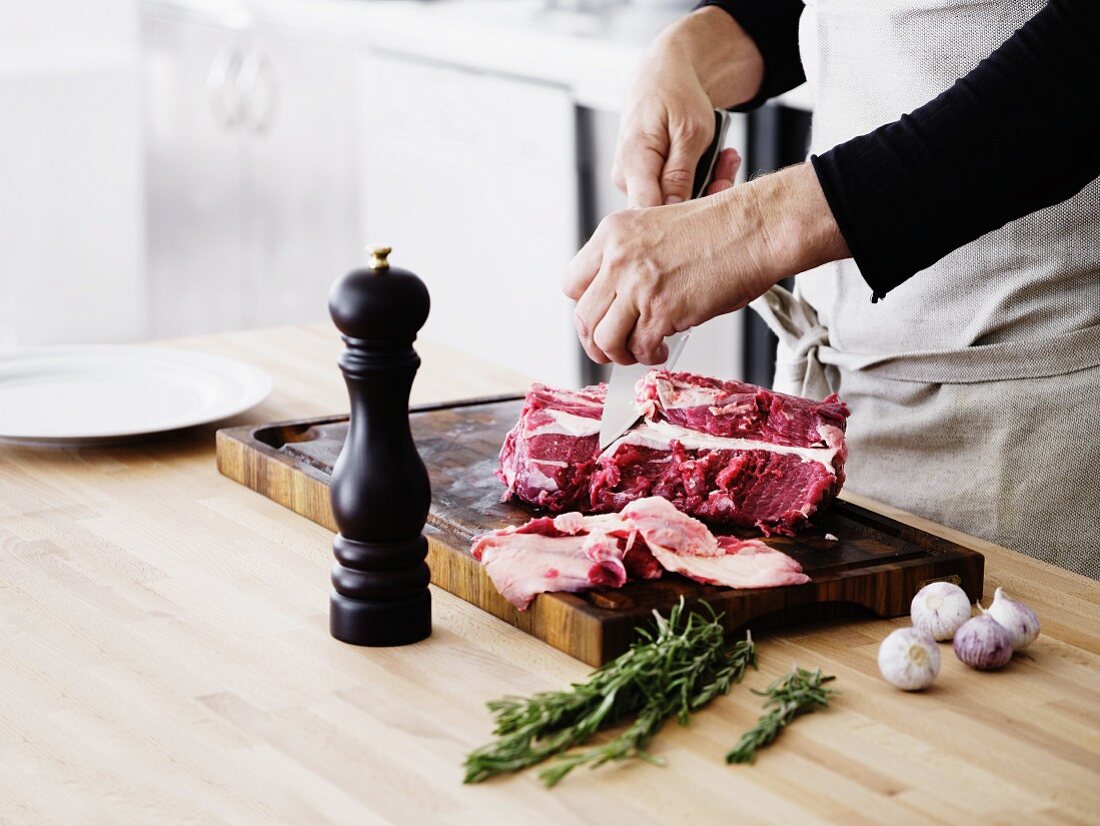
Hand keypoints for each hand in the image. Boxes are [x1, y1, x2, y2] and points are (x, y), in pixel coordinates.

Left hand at [563, 163, 850, 365]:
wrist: (753, 229)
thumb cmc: (718, 230)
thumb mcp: (656, 230)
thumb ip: (630, 260)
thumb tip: (619, 301)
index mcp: (613, 234)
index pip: (572, 283)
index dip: (587, 307)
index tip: (601, 317)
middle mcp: (618, 258)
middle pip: (582, 316)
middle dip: (596, 341)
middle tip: (613, 347)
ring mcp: (638, 285)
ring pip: (603, 339)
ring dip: (618, 354)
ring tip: (637, 352)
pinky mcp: (662, 309)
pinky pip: (640, 347)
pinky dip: (649, 356)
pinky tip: (661, 349)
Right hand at [612, 7, 763, 207]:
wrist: (666, 71)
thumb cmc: (675, 92)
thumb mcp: (689, 132)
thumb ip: (680, 175)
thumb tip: (672, 209)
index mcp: (632, 164)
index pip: (647, 214)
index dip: (679, 221)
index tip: (710, 209)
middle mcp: (628, 178)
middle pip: (665, 211)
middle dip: (705, 195)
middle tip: (730, 167)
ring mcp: (637, 181)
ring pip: (675, 202)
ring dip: (709, 183)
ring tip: (728, 156)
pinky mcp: (648, 180)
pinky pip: (676, 191)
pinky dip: (702, 178)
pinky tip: (719, 158)